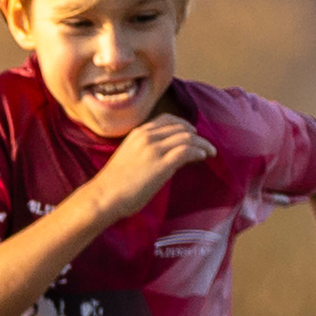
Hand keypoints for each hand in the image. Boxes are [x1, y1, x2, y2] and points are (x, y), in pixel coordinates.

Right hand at [92, 109, 210, 213]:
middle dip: (196, 135)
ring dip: (202, 144)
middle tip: (205, 145)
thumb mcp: (129, 156)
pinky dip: (198, 152)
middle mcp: (147, 136)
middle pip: (180, 127)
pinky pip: (186, 151)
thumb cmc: (114, 183)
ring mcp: (154, 149)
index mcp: (138, 133)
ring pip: (187, 138)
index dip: (183, 125)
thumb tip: (165, 156)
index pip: (167, 120)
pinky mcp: (161, 164)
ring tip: (210, 152)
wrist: (104, 196)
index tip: (192, 134)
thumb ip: (145, 150)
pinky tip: (203, 157)